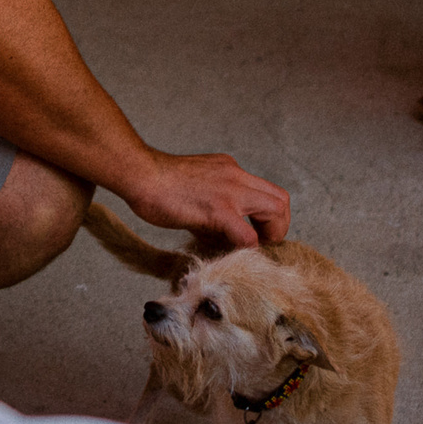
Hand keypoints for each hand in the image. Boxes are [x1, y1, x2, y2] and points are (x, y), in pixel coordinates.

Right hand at [122, 152, 291, 247]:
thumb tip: (219, 234)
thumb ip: (212, 205)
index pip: (267, 191)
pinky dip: (247, 248)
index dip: (268, 216)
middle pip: (281, 199)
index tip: (256, 232)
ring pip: (276, 210)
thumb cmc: (158, 184)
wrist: (140, 174)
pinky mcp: (218, 210)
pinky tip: (232, 253)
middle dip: (278, 227)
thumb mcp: (196, 186)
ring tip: (253, 248)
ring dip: (271, 235)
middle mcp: (236, 176)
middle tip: (261, 243)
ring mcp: (230, 191)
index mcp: (230, 170)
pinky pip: (247, 234)